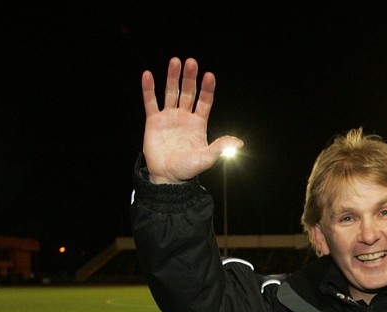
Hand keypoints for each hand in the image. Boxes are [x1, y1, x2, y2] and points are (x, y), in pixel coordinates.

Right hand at [141, 57, 243, 183]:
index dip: (207, 89)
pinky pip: (150, 102)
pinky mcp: (153, 121)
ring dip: (172, 77)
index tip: (209, 75)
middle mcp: (184, 117)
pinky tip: (148, 75)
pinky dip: (149, 89)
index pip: (204, 101)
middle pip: (188, 92)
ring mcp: (169, 117)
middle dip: (190, 78)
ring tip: (175, 61)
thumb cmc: (188, 168)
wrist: (168, 176)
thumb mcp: (207, 158)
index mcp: (198, 123)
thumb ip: (220, 148)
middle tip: (191, 62)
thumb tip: (238, 143)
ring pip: (171, 93)